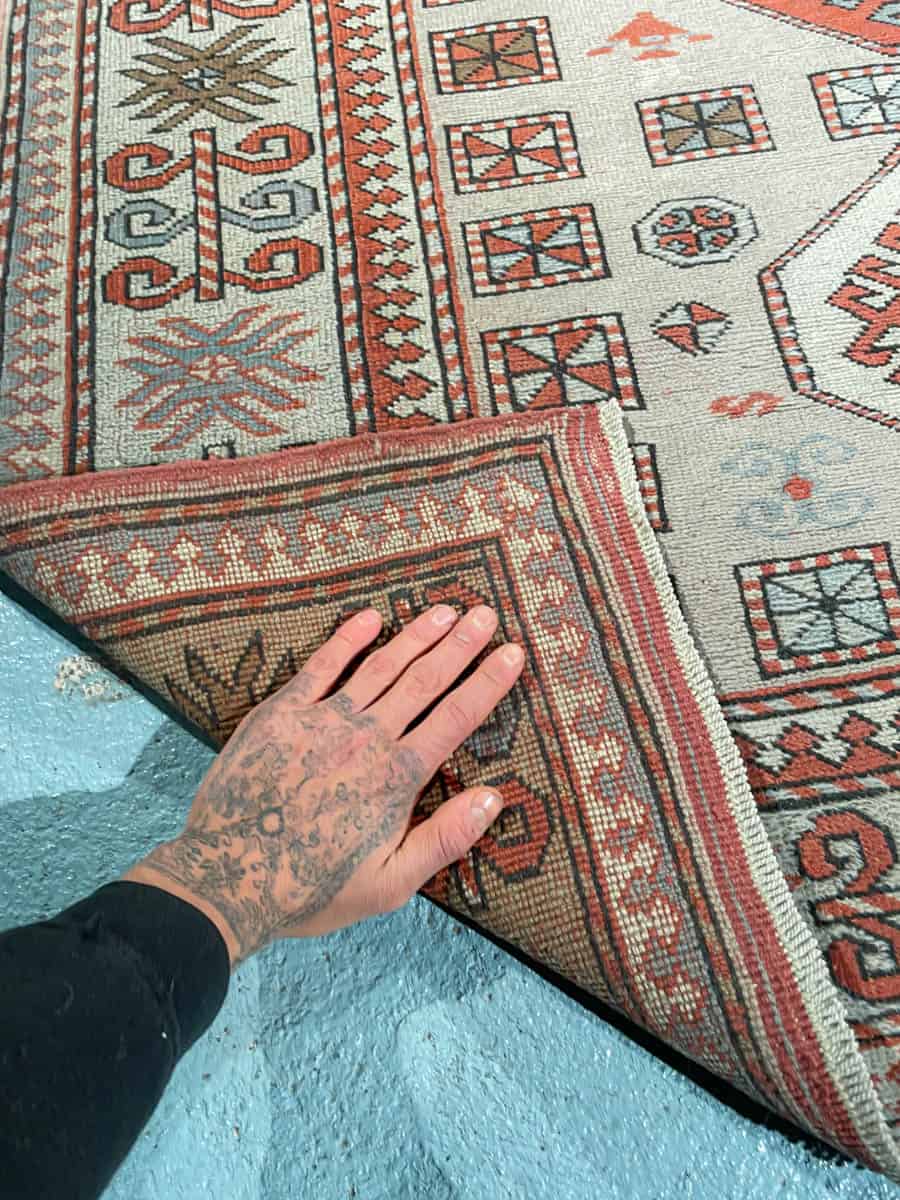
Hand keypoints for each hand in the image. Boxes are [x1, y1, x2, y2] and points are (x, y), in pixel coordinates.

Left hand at [124, 604, 523, 965]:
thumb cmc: (312, 888)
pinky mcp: (281, 713)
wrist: (226, 877)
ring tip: (444, 610)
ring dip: (416, 635)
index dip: (488, 683)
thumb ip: (444, 838)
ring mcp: (323, 720)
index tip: (513, 653)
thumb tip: (494, 798)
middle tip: (485, 614)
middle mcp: (366, 738)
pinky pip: (321, 666)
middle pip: (425, 681)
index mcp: (396, 777)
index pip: (455, 718)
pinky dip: (348, 639)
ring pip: (381, 666)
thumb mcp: (390, 884)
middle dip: (460, 645)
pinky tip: (371, 617)